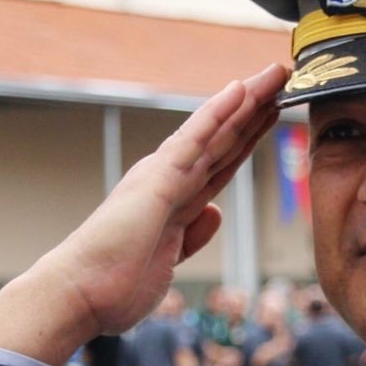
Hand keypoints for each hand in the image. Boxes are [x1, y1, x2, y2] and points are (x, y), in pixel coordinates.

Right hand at [0, 63, 287, 365]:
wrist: (80, 293)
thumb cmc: (114, 283)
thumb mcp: (170, 260)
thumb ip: (192, 235)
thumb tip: (213, 213)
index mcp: (174, 199)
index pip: (221, 161)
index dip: (249, 136)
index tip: (274, 112)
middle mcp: (169, 179)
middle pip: (224, 138)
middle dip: (256, 108)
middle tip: (284, 76)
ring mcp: (164, 176)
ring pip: (216, 131)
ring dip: (247, 101)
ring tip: (277, 72)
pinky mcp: (158, 181)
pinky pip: (194, 141)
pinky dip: (217, 114)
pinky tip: (238, 90)